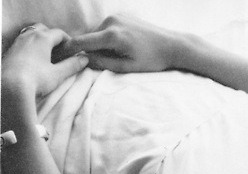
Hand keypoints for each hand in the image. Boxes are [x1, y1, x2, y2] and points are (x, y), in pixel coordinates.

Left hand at [1, 24, 88, 99]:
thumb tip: (84, 59)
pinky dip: (31, 46)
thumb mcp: (58, 74)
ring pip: (31, 34)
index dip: (68, 40)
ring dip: (41, 41)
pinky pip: (23, 42)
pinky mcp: (10, 51)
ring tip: (47, 54)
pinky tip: (34, 59)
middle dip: (53, 37)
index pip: (59, 33)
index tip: (73, 50)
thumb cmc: (37, 79)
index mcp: (42, 38)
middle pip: (43, 29)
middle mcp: (29, 36)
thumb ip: (72, 65)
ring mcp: (18, 42)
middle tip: (60, 50)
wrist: (11, 87)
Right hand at [64, 15, 187, 72]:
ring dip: (102, 45)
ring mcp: (116, 16)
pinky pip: (107, 29)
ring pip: (98, 34)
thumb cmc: (152, 60)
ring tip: (121, 55)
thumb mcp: (127, 68)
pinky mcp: (121, 15)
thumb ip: (104, 64)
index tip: (58, 57)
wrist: (171, 45)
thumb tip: (84, 61)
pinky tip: (124, 46)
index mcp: (112, 36)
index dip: (69, 50)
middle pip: (90, 39)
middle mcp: (111, 21)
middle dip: (92, 51)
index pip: (83, 42)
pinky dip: (109, 39)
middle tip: (108, 64)